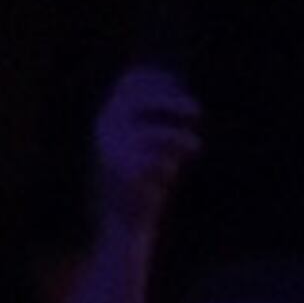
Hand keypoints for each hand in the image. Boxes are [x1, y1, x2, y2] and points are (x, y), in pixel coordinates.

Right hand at [91, 65, 201, 232]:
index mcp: (107, 119)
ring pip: (157, 134)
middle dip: (174, 102)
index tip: (180, 84)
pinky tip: (170, 174)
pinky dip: (171, 164)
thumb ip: (160, 122)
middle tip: (197, 113)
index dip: (157, 79)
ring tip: (194, 146)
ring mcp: (114, 152)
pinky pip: (159, 160)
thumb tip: (185, 100)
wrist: (121, 223)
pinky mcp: (126, 174)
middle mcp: (105, 131)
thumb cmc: (143, 179)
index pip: (130, 84)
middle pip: (144, 102)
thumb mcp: (148, 145)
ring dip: (181, 139)